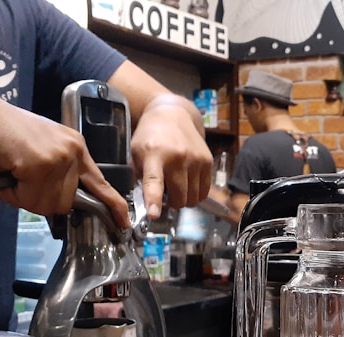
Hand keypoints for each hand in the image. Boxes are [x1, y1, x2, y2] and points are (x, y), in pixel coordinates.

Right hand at [0, 85, 129, 227]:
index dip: (113, 205)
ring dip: (25, 197)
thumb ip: (55, 174)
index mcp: (76, 146)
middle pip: (66, 202)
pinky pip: (29, 199)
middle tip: (20, 179)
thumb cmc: (0, 133)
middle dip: (40, 200)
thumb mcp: (39, 150)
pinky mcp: (40, 165)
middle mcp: (73, 151)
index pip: (101, 182)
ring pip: (48, 204)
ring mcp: (58, 158)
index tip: (122, 221)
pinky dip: (13, 193)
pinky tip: (7, 171)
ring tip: (12, 172)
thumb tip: (58, 206)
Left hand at [131, 94, 212, 218]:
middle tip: (165, 192)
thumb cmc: (151, 136)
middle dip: (171, 203)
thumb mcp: (136, 152)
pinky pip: (204, 192)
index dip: (154, 200)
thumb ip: (139, 177)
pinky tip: (187, 183)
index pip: (154, 182)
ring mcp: (195, 159)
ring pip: (192, 199)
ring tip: (176, 185)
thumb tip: (144, 202)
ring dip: (184, 199)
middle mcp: (177, 157)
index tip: (154, 214)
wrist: (173, 115)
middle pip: (178, 198)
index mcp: (154, 155)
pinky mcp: (207, 161)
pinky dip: (195, 193)